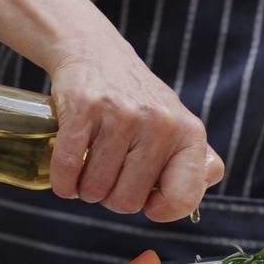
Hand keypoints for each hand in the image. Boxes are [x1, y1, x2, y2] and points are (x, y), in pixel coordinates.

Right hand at [0, 0, 223, 220]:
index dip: (158, 209)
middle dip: (111, 198)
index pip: (181, 198)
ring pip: (95, 189)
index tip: (146, 199)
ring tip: (90, 168)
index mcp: (189, 133)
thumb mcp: (177, 125)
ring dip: (85, 189)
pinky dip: (62, 182)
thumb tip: (201, 187)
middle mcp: (160, 123)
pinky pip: (68, 169)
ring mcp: (122, 114)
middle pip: (127, 201)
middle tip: (109, 176)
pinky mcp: (84, 108)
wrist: (97, 53)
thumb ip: (199, 162)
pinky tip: (67, 175)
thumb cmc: (139, 102)